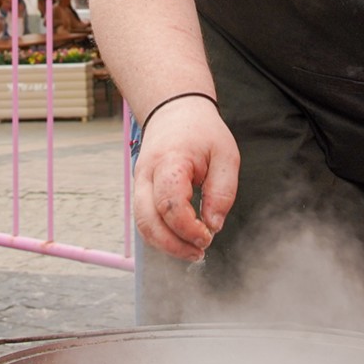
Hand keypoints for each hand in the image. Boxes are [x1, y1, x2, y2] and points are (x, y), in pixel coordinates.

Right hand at [132, 98, 238, 261]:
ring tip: (192, 251)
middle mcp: (146, 174)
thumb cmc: (202, 131)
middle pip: (148, 221)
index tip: (208, 235)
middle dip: (172, 245)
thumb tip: (213, 226)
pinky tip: (180, 240)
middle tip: (199, 252)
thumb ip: (222, 192)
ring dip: (165, 244)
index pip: (170, 205)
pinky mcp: (140, 191)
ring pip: (142, 224)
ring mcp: (139, 183)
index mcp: (169, 162)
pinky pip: (144, 219)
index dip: (188, 228)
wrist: (174, 111)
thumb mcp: (225, 155)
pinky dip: (160, 235)